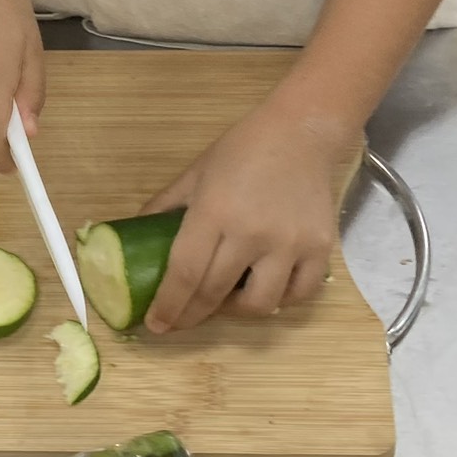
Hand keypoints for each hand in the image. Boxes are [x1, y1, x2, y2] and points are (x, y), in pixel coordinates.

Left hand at [142, 100, 358, 332]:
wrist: (302, 132)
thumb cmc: (242, 150)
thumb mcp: (194, 173)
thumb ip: (164, 207)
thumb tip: (136, 236)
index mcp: (215, 212)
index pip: (186, 273)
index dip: (169, 305)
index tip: (156, 325)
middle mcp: (253, 234)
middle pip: (215, 293)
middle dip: (191, 316)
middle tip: (179, 321)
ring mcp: (290, 244)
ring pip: (259, 304)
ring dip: (235, 312)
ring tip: (223, 301)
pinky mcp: (321, 248)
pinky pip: (298, 294)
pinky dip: (278, 301)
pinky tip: (263, 289)